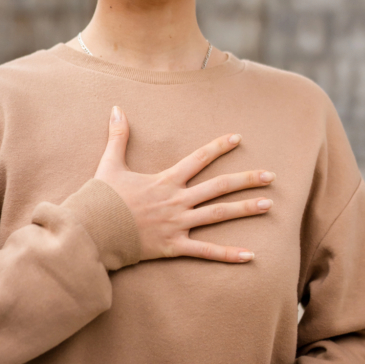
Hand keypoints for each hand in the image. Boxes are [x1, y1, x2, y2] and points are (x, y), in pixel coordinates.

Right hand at [94, 107, 273, 262]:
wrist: (93, 230)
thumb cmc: (101, 198)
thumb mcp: (110, 163)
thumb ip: (118, 136)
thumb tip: (116, 108)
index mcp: (166, 180)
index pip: (199, 158)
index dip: (219, 147)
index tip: (239, 138)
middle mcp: (177, 200)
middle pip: (219, 186)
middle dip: (247, 180)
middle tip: (272, 176)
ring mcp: (178, 224)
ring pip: (219, 215)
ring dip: (245, 209)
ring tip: (269, 205)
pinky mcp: (174, 246)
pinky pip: (206, 251)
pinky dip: (228, 254)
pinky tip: (251, 255)